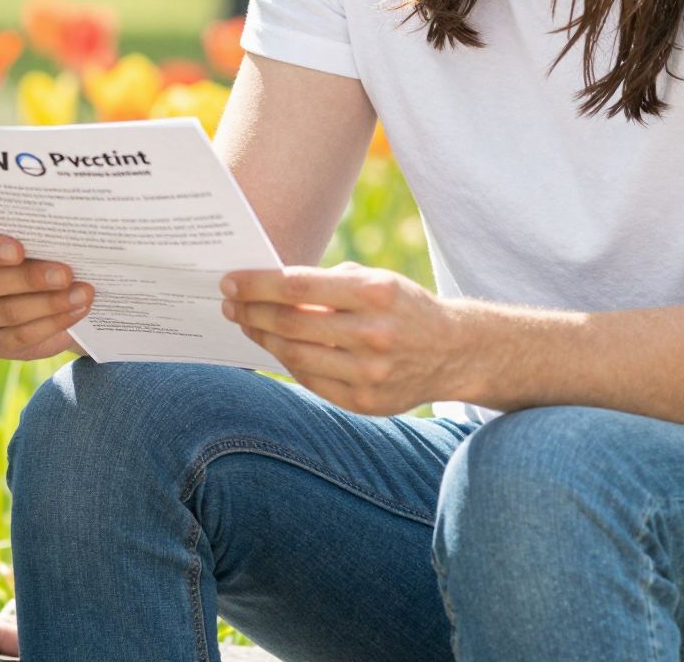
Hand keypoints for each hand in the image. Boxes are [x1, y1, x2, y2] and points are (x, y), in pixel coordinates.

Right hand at [0, 226, 91, 360]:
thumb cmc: (38, 254)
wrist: (45, 293)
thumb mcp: (35, 241)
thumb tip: (71, 234)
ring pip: (9, 312)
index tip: (18, 249)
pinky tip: (76, 312)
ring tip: (82, 294)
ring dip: (51, 304)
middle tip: (67, 274)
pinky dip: (53, 324)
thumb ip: (40, 236)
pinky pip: (21, 336)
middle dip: (31, 278)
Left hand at [222, 261, 456, 416]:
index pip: (298, 286)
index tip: (229, 281)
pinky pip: (310, 380)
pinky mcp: (366, 402)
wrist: (454, 351)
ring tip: (246, 323)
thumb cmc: (404, 305)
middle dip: (251, 311)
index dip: (257, 284)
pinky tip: (273, 347)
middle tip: (228, 303)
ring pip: (295, 356)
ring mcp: (370, 374)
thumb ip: (328, 284)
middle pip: (291, 323)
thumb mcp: (376, 280)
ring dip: (262, 338)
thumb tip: (268, 287)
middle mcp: (373, 334)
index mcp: (375, 293)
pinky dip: (286, 362)